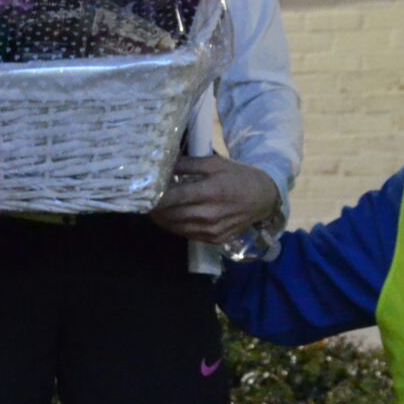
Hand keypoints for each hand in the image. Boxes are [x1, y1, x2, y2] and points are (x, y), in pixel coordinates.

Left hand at [150, 155, 281, 244]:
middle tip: (141, 200)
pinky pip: (187, 234)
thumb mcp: (215, 163)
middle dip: (154, 208)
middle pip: (171, 214)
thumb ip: (188, 164)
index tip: (139, 192)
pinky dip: (175, 226)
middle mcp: (210, 214)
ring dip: (162, 219)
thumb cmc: (238, 176)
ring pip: (176, 227)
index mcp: (210, 192)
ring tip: (152, 208)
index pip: (173, 197)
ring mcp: (212, 230)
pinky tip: (169, 217)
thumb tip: (163, 164)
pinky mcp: (215, 239)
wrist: (264, 198)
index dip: (154, 197)